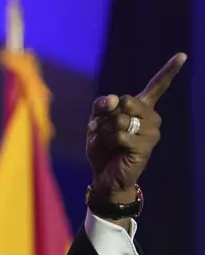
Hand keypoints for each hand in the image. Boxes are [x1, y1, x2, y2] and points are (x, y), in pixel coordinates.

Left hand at [86, 52, 186, 203]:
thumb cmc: (102, 147)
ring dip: (105, 131)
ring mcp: (151, 132)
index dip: (169, 71)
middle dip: (107, 116)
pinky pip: (119, 135)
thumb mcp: (96, 122)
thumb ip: (102, 106)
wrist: (104, 175)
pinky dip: (107, 141)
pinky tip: (110, 149)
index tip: (182, 55)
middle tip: (105, 130)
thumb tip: (114, 99)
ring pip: (120, 118)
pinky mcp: (145, 146)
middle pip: (125, 100)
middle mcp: (151, 118)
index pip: (157, 86)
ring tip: (107, 142)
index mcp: (141, 109)